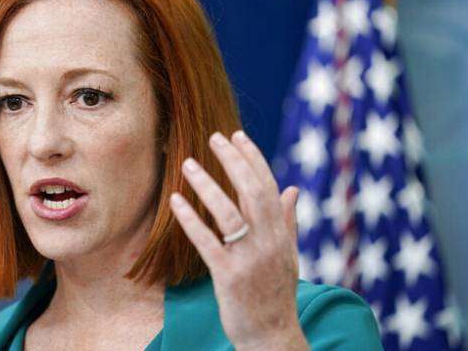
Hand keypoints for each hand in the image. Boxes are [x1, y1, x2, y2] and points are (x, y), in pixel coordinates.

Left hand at [169, 130, 307, 349]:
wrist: (271, 335)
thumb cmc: (276, 293)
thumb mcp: (288, 255)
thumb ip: (288, 221)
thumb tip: (292, 188)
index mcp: (281, 234)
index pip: (268, 186)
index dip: (252, 158)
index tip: (237, 135)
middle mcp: (268, 242)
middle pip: (251, 192)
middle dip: (233, 161)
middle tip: (213, 137)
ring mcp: (249, 259)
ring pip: (228, 213)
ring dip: (207, 185)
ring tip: (187, 164)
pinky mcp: (229, 276)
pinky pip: (207, 242)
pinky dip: (190, 219)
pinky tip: (176, 201)